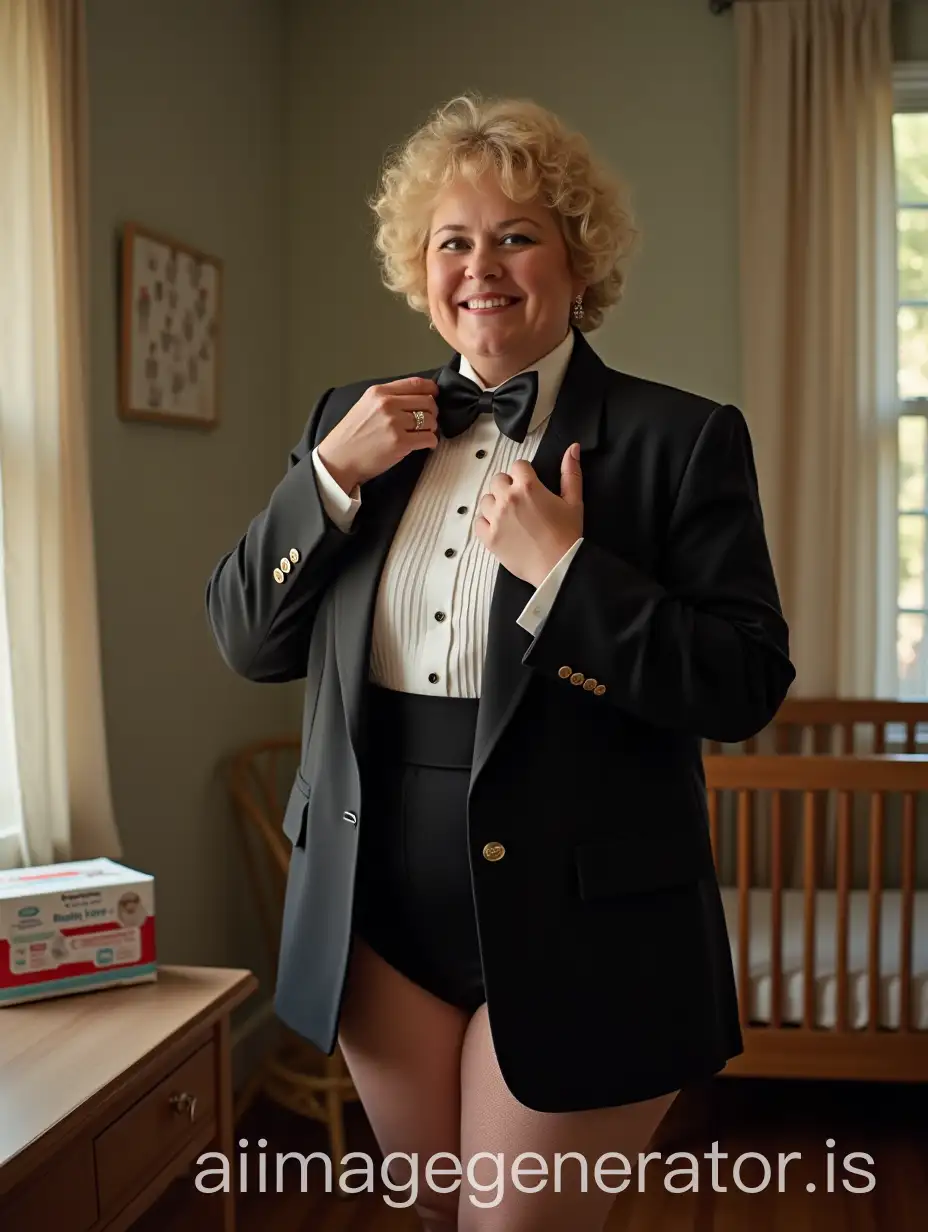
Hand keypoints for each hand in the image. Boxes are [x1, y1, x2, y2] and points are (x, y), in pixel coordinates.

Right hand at [316, 377, 438, 490]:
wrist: (338, 460)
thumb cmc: (350, 437)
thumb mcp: (364, 406)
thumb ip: (387, 399)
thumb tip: (414, 398)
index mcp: (379, 392)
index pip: (416, 383)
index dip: (431, 390)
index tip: (434, 396)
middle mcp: (388, 404)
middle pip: (428, 401)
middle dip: (432, 412)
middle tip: (428, 421)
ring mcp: (394, 423)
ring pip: (431, 420)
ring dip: (431, 428)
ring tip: (423, 434)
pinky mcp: (400, 443)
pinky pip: (429, 438)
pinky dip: (431, 442)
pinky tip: (425, 445)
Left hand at [475, 442, 583, 587]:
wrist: (558, 566)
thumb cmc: (568, 534)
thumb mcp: (574, 501)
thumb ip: (571, 472)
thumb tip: (572, 447)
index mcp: (528, 486)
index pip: (518, 466)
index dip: (525, 474)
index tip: (531, 486)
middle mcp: (508, 498)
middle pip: (498, 480)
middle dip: (508, 487)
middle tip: (521, 502)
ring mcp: (495, 518)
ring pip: (486, 500)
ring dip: (496, 504)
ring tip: (510, 516)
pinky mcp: (489, 537)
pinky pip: (478, 522)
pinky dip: (486, 523)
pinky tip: (500, 528)